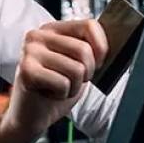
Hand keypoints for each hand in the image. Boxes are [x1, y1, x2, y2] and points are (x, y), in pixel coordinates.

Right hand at [4, 19, 108, 138]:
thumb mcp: (77, 66)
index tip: (97, 64)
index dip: (101, 48)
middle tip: (72, 82)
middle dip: (86, 74)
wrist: (30, 116)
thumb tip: (116, 48)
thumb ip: (90, 52)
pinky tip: (49, 93)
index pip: (89, 26)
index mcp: (53, 29)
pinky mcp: (26, 70)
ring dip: (74, 87)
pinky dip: (62, 94)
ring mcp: (30, 51)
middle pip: (84, 50)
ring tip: (59, 88)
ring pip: (76, 69)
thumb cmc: (56, 90)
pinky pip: (63, 83)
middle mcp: (38, 35)